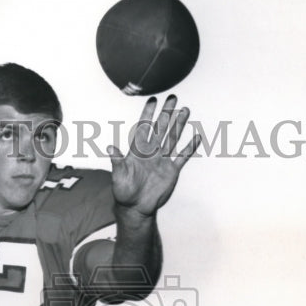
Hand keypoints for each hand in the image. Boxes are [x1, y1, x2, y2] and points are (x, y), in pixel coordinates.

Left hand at [108, 95, 200, 215]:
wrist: (135, 208)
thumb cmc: (123, 192)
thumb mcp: (118, 177)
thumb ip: (117, 162)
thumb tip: (109, 148)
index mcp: (137, 151)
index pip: (143, 128)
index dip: (147, 114)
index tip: (152, 99)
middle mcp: (151, 152)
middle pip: (160, 128)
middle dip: (166, 113)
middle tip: (172, 97)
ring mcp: (162, 160)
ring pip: (172, 138)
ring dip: (179, 125)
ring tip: (185, 110)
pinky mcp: (171, 171)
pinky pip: (182, 157)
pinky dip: (189, 148)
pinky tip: (197, 137)